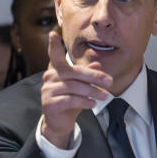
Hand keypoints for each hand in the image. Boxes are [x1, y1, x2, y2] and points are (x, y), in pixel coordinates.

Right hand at [40, 31, 111, 147]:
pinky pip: (70, 100)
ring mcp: (47, 91)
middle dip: (93, 76)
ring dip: (92, 91)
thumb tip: (97, 63)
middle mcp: (49, 78)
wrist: (60, 123)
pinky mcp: (49, 104)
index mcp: (56, 71)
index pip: (55, 57)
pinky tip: (92, 104)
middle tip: (109, 81)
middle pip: (73, 72)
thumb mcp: (81, 87)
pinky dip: (84, 102)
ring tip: (104, 96)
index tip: (54, 34)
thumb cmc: (71, 102)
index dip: (54, 46)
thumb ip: (87, 74)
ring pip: (73, 87)